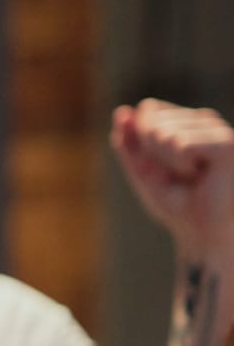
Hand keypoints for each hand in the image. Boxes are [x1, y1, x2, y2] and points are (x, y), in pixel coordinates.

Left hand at [111, 99, 233, 256]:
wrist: (204, 235)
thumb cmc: (178, 205)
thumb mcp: (144, 172)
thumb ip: (129, 143)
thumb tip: (122, 112)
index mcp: (189, 123)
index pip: (149, 110)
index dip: (143, 143)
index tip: (163, 168)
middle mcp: (207, 121)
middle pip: (152, 119)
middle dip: (152, 155)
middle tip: (179, 178)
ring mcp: (220, 130)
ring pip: (164, 132)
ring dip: (167, 164)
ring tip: (192, 178)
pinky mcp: (228, 144)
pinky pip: (182, 144)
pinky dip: (180, 165)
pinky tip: (201, 176)